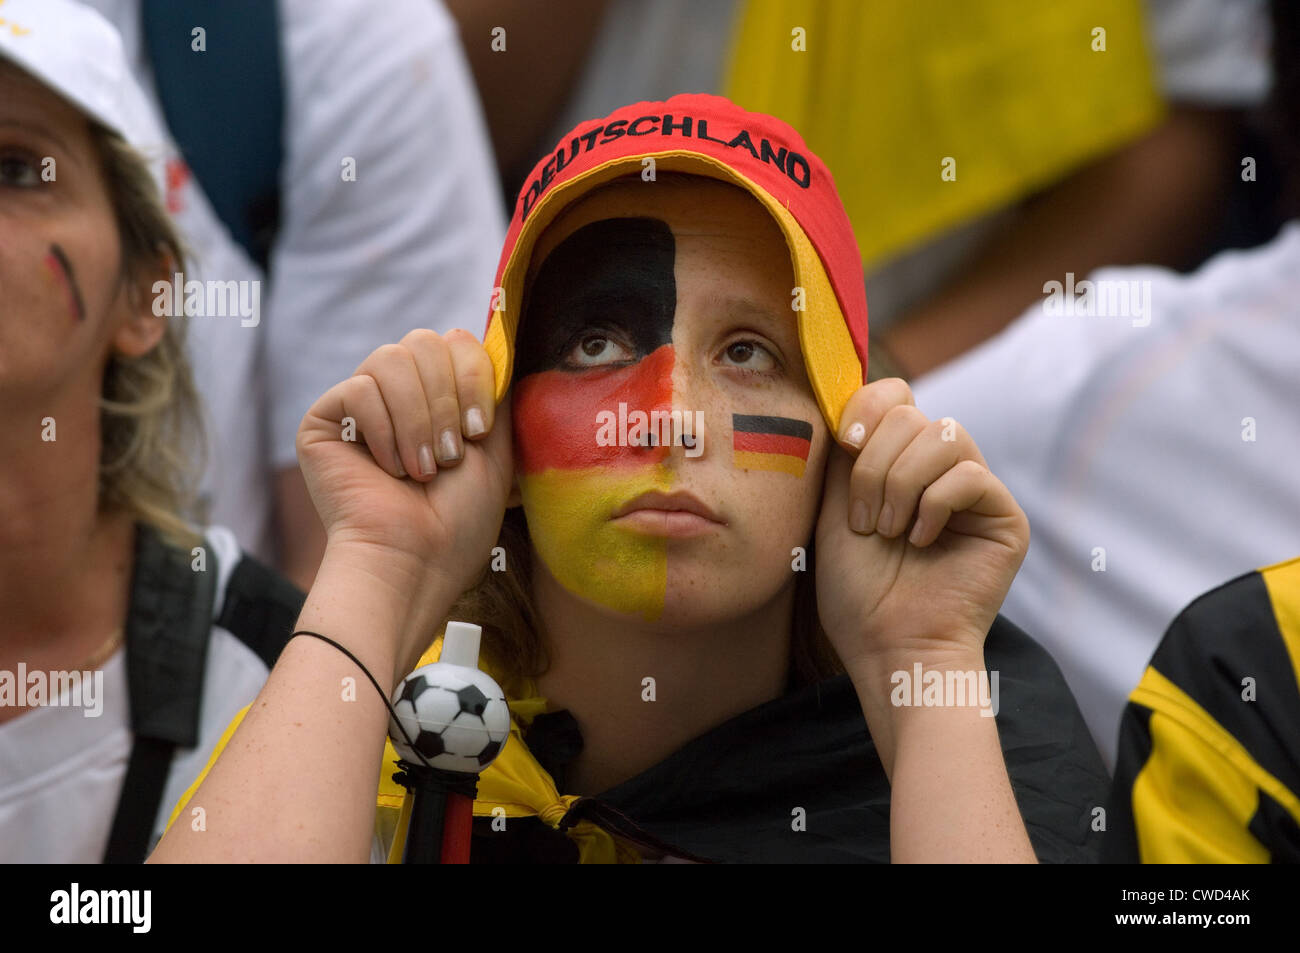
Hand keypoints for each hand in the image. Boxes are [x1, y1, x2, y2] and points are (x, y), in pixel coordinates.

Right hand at [295, 328, 512, 614]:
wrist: (417, 558)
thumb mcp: (494, 446)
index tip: (478, 431)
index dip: (472, 376)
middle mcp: (397, 395)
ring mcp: (359, 405)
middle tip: (449, 454)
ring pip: (392, 358)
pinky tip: (388, 469)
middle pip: (423, 341)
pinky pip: (360, 388)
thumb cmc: (459, 518)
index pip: (454, 342)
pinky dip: (384, 431)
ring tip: (421, 468)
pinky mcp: (324, 419)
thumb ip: (490, 390)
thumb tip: (485, 338)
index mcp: (437, 397)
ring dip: (418, 419)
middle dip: (445, 398)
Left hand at [813, 378, 1028, 673]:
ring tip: (890, 533)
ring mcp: (974, 492)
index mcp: (898, 463)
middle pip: (911, 414)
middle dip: (874, 465)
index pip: (894, 396)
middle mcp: (939, 470)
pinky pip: (970, 475)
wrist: (888, 647)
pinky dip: (934, 505)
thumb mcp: (834, 510)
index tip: (844, 444)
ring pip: (943, 434)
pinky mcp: (1004, 517)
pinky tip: (922, 542)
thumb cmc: (858, 592)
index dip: (866, 407)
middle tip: (867, 523)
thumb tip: (848, 400)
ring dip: (901, 484)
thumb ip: (845, 455)